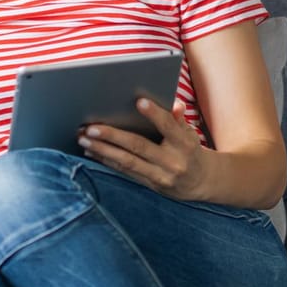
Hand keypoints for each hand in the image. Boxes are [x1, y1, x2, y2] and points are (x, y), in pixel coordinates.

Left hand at [79, 98, 211, 201]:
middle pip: (139, 146)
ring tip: (83, 139)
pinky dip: (107, 161)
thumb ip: (179, 119)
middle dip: (112, 136)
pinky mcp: (150, 185)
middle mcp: (172, 162)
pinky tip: (91, 152)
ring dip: (102, 150)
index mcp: (185, 144)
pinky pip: (125, 172)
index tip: (139, 101)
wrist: (203, 182)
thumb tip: (174, 103)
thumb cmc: (191, 150)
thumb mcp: (191, 133)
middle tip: (90, 127)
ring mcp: (160, 176)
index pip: (169, 127)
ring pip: (127, 162)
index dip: (155, 114)